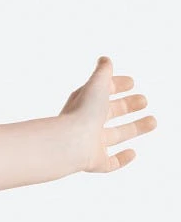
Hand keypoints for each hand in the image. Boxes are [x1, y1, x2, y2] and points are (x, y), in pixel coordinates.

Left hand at [58, 56, 157, 173]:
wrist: (69, 144)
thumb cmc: (83, 113)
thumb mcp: (97, 85)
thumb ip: (103, 72)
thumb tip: (105, 59)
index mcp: (85, 104)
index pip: (102, 92)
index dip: (116, 86)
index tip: (132, 83)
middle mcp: (87, 124)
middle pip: (110, 113)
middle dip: (127, 106)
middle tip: (144, 101)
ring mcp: (90, 143)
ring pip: (115, 135)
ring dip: (134, 128)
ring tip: (153, 121)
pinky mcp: (94, 162)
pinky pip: (108, 163)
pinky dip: (121, 159)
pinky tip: (132, 153)